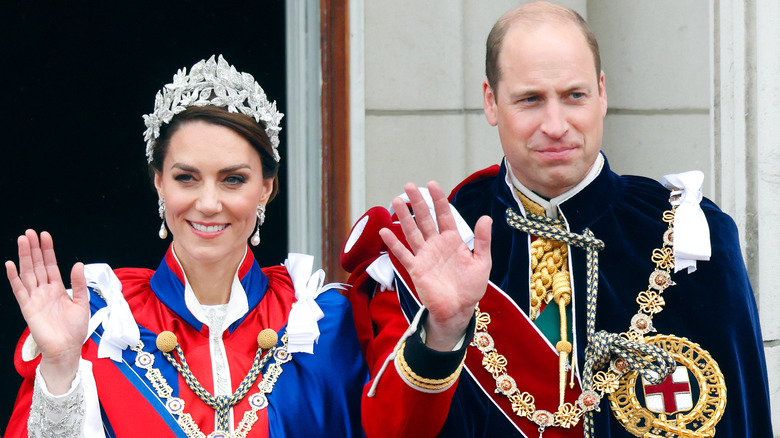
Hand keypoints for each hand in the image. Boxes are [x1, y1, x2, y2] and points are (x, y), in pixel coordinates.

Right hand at [6, 230, 88, 393]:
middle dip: (34, 249)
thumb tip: (78, 264)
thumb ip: (79, 284)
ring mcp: (35, 298)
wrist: (67, 349)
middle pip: (37, 265)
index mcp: (57, 289)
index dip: (47, 250)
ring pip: (28, 273)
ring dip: (24, 257)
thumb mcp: (82, 303)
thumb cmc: (74, 329)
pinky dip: (14, 278)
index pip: (50, 265)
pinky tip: (11, 265)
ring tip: (22, 240)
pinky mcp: (28, 308)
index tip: (44, 235)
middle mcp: (44, 291)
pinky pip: (19, 290)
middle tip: (30, 232)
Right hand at [380, 182, 491, 350]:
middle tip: (409, 186)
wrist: (458, 310)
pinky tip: (385, 231)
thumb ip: (482, 240)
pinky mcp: (416, 268)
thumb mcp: (482, 262)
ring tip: (395, 200)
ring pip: (412, 232)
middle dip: (418, 203)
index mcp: (453, 241)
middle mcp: (436, 245)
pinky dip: (393, 243)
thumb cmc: (471, 287)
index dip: (438, 200)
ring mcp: (425, 256)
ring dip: (404, 217)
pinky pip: (403, 254)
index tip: (432, 184)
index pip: (444, 215)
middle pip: (425, 219)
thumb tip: (486, 217)